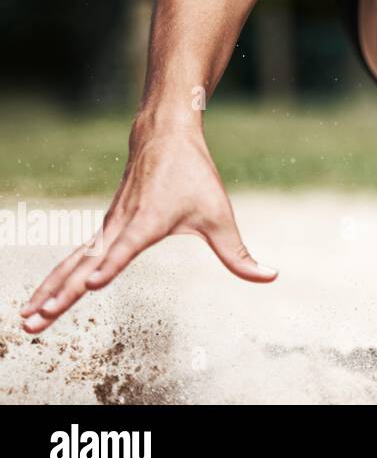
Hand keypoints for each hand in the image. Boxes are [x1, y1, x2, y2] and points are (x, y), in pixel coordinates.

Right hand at [19, 124, 275, 333]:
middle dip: (61, 294)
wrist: (165, 136)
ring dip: (49, 291)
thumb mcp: (220, 216)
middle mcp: (120, 226)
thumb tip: (269, 276)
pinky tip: (40, 300)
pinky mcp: (103, 229)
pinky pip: (73, 258)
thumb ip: (239, 253)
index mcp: (148, 222)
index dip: (111, 266)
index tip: (92, 284)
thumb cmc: (194, 175)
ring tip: (26, 320)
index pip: (125, 248)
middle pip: (84, 265)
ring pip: (72, 263)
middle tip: (35, 320)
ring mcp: (107, 228)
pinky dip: (54, 279)